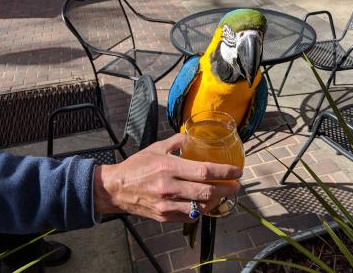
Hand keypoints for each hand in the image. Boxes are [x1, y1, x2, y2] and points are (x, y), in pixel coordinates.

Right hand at [93, 133, 241, 222]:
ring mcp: (167, 205)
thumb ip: (177, 141)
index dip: (224, 172)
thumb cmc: (137, 166)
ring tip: (223, 194)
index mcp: (168, 167)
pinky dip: (202, 210)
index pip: (204, 171)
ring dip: (216, 201)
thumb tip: (193, 136)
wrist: (116, 189)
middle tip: (236, 185)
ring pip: (201, 207)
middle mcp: (169, 187)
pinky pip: (190, 216)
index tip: (237, 172)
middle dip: (227, 189)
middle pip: (207, 192)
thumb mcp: (156, 147)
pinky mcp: (164, 216)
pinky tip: (206, 203)